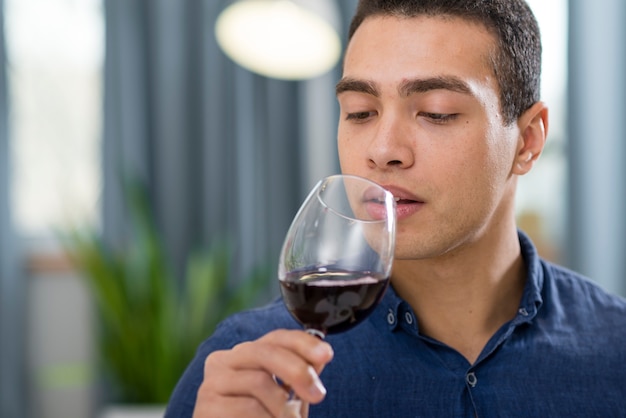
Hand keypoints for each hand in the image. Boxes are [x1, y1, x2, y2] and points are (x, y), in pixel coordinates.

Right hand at [192, 329, 333, 417]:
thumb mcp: (285, 400)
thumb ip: (299, 376)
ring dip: (283, 409)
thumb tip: (321, 355)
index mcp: (244, 355)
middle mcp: (223, 361)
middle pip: (266, 353)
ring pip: (259, 382)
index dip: (303, 343)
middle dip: (298, 371)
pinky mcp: (206, 406)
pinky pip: (248, 408)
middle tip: (317, 395)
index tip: (326, 354)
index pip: (276, 338)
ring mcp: (211, 383)